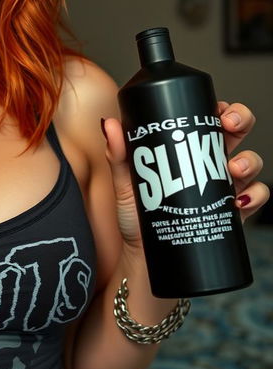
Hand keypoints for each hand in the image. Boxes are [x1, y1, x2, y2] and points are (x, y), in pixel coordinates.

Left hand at [101, 102, 268, 249]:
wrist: (146, 261)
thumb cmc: (136, 220)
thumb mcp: (125, 186)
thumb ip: (119, 156)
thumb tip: (112, 124)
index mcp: (184, 152)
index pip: (206, 121)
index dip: (217, 108)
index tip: (215, 108)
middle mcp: (207, 166)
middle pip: (234, 134)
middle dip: (240, 121)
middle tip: (229, 125)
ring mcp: (222, 189)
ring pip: (249, 163)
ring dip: (248, 159)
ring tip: (232, 168)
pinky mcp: (231, 214)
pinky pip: (256, 197)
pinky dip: (256, 194)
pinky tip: (241, 198)